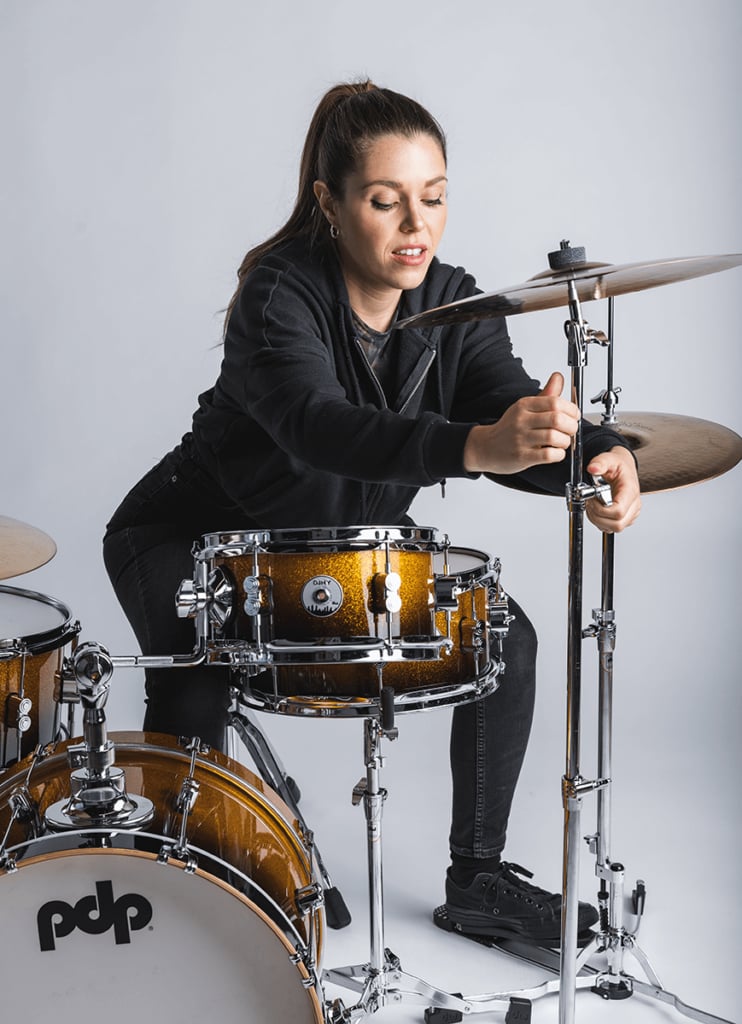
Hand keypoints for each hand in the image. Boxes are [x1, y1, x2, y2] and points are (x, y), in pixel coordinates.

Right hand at [463, 371, 579, 473]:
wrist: (486, 447)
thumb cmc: (510, 428)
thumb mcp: (525, 407)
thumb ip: (546, 394)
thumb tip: (558, 377)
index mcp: (524, 405)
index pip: (555, 402)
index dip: (571, 410)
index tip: (574, 415)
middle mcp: (522, 420)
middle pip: (557, 419)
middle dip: (571, 426)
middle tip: (571, 430)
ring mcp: (521, 439)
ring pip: (554, 437)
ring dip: (565, 441)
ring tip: (562, 442)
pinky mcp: (521, 456)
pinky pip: (548, 455)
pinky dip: (558, 454)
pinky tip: (555, 453)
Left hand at [585, 446, 641, 532]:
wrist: (624, 468)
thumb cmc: (618, 465)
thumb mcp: (608, 458)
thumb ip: (600, 462)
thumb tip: (592, 468)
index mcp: (630, 491)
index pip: (618, 512)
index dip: (601, 510)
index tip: (592, 500)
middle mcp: (634, 505)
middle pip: (617, 524)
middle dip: (598, 517)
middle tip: (590, 504)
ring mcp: (631, 513)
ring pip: (614, 528)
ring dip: (598, 520)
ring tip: (592, 505)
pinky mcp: (626, 518)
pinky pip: (612, 527)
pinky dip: (601, 522)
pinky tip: (597, 510)